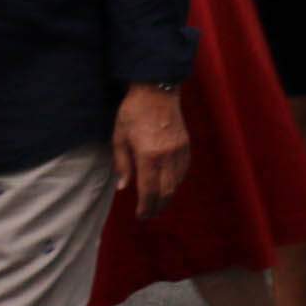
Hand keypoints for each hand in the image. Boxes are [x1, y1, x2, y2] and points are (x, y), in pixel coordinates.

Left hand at [111, 84, 189, 214]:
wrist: (157, 89)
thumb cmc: (133, 112)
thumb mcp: (119, 138)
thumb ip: (122, 164)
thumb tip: (123, 187)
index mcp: (149, 156)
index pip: (149, 191)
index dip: (146, 207)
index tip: (140, 216)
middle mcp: (168, 156)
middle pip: (167, 191)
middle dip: (158, 206)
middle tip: (148, 215)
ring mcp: (180, 150)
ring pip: (178, 182)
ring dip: (168, 196)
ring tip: (158, 204)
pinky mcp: (186, 143)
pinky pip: (184, 169)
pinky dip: (177, 181)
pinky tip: (169, 184)